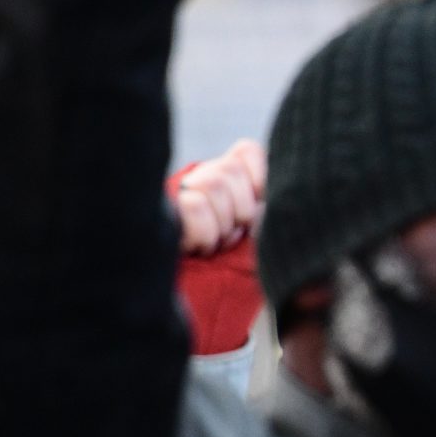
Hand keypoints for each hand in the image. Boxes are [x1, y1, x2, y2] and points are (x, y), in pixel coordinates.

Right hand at [171, 139, 265, 256]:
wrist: (198, 285)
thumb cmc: (236, 261)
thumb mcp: (260, 234)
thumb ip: (268, 212)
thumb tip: (268, 208)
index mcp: (231, 175)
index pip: (247, 151)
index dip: (259, 177)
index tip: (258, 205)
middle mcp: (206, 176)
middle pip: (231, 169)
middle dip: (242, 210)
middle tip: (236, 232)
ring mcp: (184, 190)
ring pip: (213, 184)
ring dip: (223, 224)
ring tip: (219, 241)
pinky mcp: (168, 209)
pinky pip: (195, 206)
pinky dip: (205, 233)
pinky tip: (201, 246)